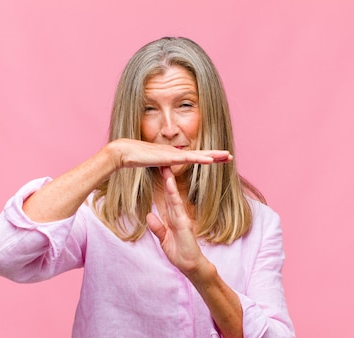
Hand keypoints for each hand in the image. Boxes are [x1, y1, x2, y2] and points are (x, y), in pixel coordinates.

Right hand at [107, 139, 231, 169]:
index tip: (220, 159)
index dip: (207, 157)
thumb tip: (164, 168)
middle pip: (200, 154)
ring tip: (226, 156)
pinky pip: (188, 158)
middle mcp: (175, 152)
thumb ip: (160, 165)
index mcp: (173, 155)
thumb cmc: (134, 158)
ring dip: (213, 156)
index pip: (194, 156)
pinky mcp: (169, 157)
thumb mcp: (152, 163)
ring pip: (197, 155)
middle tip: (230, 156)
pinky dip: (200, 159)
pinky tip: (210, 161)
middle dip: (216, 155)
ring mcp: (173, 153)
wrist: (124, 152)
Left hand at [146, 167, 210, 277]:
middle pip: (170, 193)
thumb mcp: (164, 240)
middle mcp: (178, 215)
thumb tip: (149, 216)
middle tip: (161, 161)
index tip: (157, 173)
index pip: (166, 198)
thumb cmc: (180, 254)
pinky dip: (174, 196)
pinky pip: (178, 208)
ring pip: (174, 197)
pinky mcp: (185, 224)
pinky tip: (170, 187)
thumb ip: (158, 227)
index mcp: (173, 218)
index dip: (161, 186)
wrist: (191, 266)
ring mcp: (182, 218)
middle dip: (166, 178)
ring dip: (169, 183)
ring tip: (165, 168)